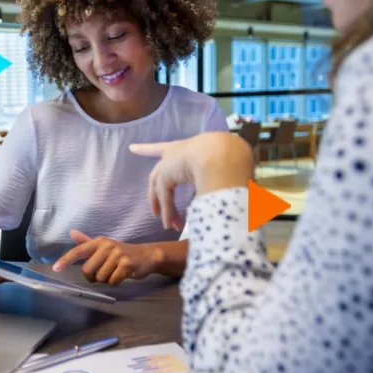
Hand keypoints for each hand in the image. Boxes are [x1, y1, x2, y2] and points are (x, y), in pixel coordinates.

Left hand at [52, 230, 162, 284]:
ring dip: (106, 280)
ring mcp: (117, 255)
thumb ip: (87, 242)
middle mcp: (106, 246)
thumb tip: (71, 233)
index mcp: (99, 242)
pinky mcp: (126, 265)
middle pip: (88, 270)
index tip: (56, 268)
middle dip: (93, 277)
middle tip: (103, 273)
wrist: (147, 255)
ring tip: (115, 272)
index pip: (78, 251)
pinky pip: (112, 281)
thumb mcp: (104, 246)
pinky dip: (116, 282)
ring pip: (101, 277)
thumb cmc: (122, 252)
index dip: (66, 260)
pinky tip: (122, 275)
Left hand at [129, 132, 253, 229]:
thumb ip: (224, 182)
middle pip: (157, 172)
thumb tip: (241, 201)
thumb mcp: (227, 168)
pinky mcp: (166, 173)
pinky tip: (171, 224)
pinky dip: (169, 210)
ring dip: (166, 208)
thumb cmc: (232, 157)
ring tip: (170, 225)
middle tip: (155, 210)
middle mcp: (177, 152)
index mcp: (191, 147)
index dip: (147, 149)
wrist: (224, 153)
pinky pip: (165, 195)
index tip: (131, 148)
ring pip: (161, 188)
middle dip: (155, 192)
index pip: (165, 148)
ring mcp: (168, 162)